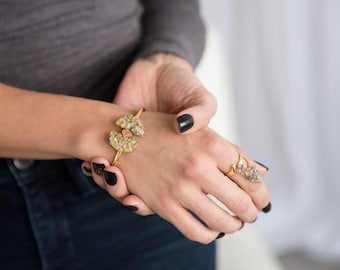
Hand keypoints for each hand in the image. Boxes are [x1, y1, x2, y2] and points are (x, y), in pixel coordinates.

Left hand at [83, 53, 217, 212]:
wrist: (156, 69)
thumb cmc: (183, 84)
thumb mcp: (201, 98)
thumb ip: (201, 113)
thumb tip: (184, 125)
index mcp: (181, 163)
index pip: (173, 194)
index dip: (158, 203)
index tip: (139, 199)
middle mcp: (160, 165)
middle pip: (145, 197)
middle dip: (130, 198)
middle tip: (124, 189)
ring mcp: (139, 156)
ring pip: (124, 187)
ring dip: (111, 187)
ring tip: (103, 168)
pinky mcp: (120, 145)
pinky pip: (107, 167)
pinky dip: (97, 170)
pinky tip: (93, 163)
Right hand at [83, 110, 270, 243]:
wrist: (123, 136)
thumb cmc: (164, 131)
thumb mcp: (201, 132)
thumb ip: (232, 152)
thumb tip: (261, 171)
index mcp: (212, 145)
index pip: (251, 177)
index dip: (261, 193)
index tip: (262, 199)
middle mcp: (199, 167)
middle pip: (242, 202)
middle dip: (251, 212)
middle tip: (251, 213)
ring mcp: (181, 188)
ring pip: (223, 221)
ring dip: (234, 225)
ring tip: (235, 222)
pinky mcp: (165, 205)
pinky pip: (197, 232)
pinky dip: (211, 234)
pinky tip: (212, 229)